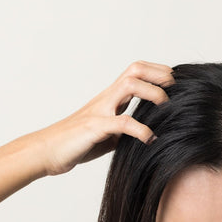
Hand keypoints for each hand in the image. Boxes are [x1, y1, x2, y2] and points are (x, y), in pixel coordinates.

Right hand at [35, 60, 174, 175]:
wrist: (45, 151)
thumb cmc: (75, 143)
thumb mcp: (107, 135)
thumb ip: (124, 130)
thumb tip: (147, 135)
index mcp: (110, 99)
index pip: (136, 72)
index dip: (157, 72)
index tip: (175, 83)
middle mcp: (106, 99)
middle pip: (134, 70)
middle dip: (159, 74)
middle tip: (175, 88)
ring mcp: (100, 111)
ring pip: (129, 85)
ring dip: (152, 92)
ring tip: (166, 106)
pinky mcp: (94, 128)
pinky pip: (121, 123)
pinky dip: (140, 129)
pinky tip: (150, 138)